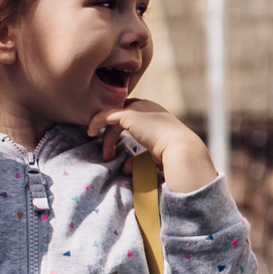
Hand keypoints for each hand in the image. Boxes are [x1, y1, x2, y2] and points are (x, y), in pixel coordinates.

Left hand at [88, 98, 217, 191]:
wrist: (182, 149)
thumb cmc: (174, 154)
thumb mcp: (154, 153)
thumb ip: (138, 157)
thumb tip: (124, 167)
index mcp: (157, 113)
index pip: (133, 115)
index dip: (122, 128)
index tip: (118, 145)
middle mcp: (147, 106)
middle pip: (121, 115)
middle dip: (112, 131)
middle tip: (109, 151)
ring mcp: (138, 108)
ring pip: (113, 118)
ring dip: (106, 137)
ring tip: (106, 155)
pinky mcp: (129, 114)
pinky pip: (106, 116)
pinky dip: (96, 122)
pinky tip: (90, 132)